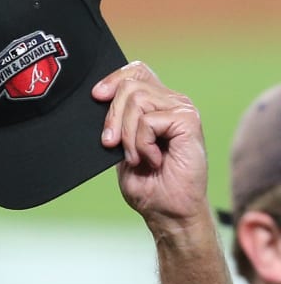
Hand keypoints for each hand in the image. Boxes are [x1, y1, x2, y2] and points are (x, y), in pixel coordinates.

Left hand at [93, 61, 207, 234]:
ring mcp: (182, 109)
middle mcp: (171, 102)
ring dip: (128, 136)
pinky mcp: (188, 120)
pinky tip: (152, 160)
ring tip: (138, 158)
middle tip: (111, 145)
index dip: (113, 79)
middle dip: (112, 117)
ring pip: (137, 100)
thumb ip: (116, 126)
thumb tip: (98, 101)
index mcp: (156, 105)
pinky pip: (149, 121)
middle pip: (130, 85)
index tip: (96, 97)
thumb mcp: (121, 151)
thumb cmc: (148, 186)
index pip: (135, 72)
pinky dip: (141, 144)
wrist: (168, 211)